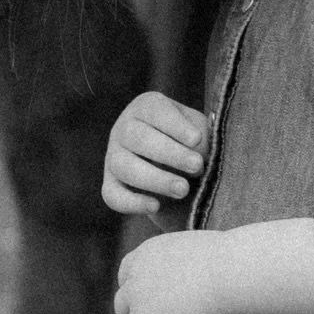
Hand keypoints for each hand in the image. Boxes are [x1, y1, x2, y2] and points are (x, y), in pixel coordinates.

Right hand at [102, 91, 209, 219]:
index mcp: (146, 107)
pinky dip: (132, 202)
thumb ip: (202, 139)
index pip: (155, 110)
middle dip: (170, 153)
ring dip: (155, 179)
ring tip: (183, 189)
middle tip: (197, 166)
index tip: (197, 139)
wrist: (179, 170)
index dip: (175, 125)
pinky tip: (156, 206)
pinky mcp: (110, 184)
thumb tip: (199, 152)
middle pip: (137, 137)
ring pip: (124, 166)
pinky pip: (112, 195)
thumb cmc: (191, 143)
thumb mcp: (201, 131)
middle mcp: (124, 128)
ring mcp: (114, 156)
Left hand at [115, 230, 233, 313]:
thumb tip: (185, 272)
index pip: (126, 275)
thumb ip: (175, 261)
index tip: (149, 298)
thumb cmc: (224, 258)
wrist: (231, 274)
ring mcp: (143, 313)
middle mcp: (136, 285)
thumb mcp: (189, 247)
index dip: (136, 289)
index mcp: (143, 257)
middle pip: (123, 307)